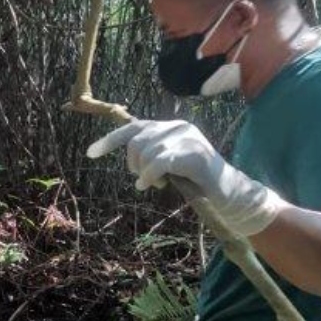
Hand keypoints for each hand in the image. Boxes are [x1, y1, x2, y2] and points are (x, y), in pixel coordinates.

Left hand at [87, 119, 287, 235]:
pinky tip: (149, 186)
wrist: (230, 193)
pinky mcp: (194, 155)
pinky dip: (149, 175)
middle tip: (146, 180)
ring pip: (146, 152)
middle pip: (136, 142)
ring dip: (145, 173)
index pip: (134, 128)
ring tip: (157, 184)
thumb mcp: (169, 164)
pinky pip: (159, 162)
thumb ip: (151, 154)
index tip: (90, 153)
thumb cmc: (196, 181)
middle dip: (133, 164)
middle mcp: (179, 127)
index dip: (109, 141)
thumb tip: (130, 156)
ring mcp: (188, 139)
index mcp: (171, 127)